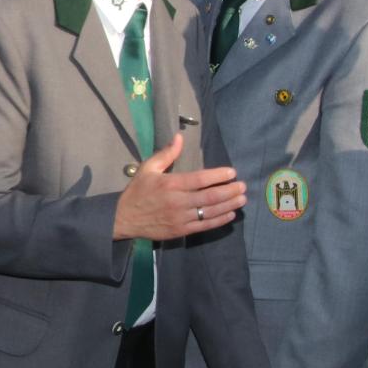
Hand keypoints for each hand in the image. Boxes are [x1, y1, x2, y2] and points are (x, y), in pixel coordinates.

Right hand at [113, 135, 246, 239]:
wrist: (124, 218)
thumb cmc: (137, 191)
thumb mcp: (147, 168)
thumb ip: (166, 154)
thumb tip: (180, 137)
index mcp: (170, 184)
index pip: (200, 179)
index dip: (218, 176)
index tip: (232, 172)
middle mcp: (178, 201)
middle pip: (210, 197)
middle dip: (230, 191)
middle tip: (243, 186)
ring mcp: (180, 218)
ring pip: (210, 212)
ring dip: (229, 205)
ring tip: (242, 199)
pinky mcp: (181, 231)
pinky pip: (204, 226)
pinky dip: (219, 220)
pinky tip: (230, 214)